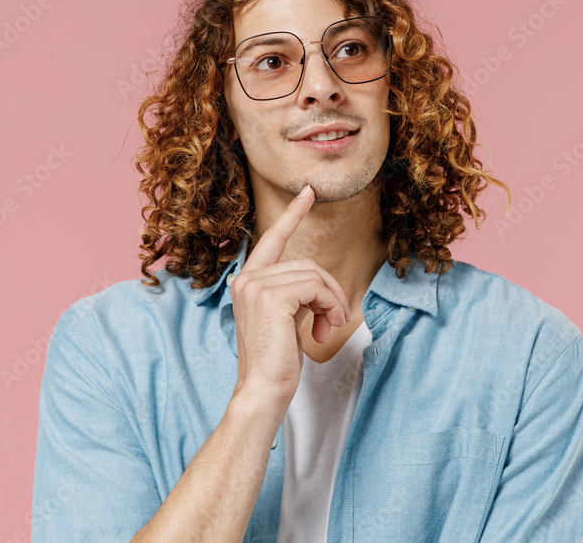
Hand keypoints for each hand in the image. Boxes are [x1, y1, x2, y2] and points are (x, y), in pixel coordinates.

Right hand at [229, 185, 351, 404]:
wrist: (263, 390)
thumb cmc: (277, 361)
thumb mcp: (287, 319)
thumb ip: (295, 293)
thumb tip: (321, 286)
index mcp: (248, 281)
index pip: (273, 239)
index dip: (293, 215)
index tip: (309, 192)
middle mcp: (247, 279)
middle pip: (307, 264)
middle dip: (330, 290)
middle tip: (335, 319)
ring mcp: (255, 286)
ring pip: (315, 275)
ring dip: (332, 302)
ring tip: (328, 328)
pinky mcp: (271, 297)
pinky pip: (316, 287)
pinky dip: (329, 307)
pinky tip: (322, 330)